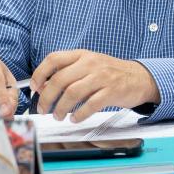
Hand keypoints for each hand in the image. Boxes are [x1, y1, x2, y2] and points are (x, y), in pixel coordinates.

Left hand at [31, 50, 160, 122]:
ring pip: (72, 93)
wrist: (139, 77)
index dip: (40, 73)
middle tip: (43, 108)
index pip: (54, 59)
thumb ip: (68, 72)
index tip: (34, 87)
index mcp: (82, 55)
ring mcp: (102, 77)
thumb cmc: (110, 72)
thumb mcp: (89, 65)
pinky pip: (90, 104)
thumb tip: (43, 86)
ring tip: (58, 116)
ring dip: (60, 108)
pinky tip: (75, 118)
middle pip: (60, 79)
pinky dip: (79, 114)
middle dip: (47, 97)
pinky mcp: (111, 92)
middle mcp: (90, 63)